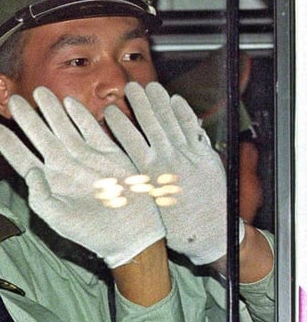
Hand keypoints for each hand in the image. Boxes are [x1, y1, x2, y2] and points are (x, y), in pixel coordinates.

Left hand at [0, 87, 164, 267]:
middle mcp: (64, 166)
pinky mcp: (107, 154)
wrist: (131, 234)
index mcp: (48, 182)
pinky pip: (91, 130)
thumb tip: (30, 172)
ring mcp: (85, 158)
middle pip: (40, 136)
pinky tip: (69, 102)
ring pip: (64, 127)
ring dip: (52, 110)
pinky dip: (81, 116)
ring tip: (39, 91)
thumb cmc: (91, 232)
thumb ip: (40, 198)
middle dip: (27, 118)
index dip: (8, 144)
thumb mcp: (60, 219)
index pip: (22, 158)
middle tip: (13, 98)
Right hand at [105, 81, 236, 264]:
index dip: (118, 122)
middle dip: (140, 103)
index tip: (109, 110)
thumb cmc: (173, 228)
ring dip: (161, 102)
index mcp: (149, 174)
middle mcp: (169, 161)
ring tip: (151, 87)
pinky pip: (194, 129)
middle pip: (151, 124)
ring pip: (172, 122)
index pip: (129, 139)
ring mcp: (189, 156)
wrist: (211, 235)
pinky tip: (177, 100)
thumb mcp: (144, 207)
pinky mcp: (206, 157)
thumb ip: (131, 183)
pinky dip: (186, 113)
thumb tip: (113, 168)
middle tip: (130, 88)